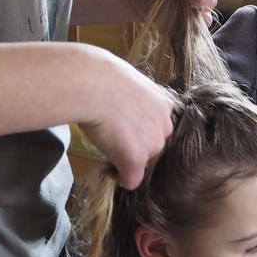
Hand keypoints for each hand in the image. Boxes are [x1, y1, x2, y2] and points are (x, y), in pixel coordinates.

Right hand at [77, 48, 174, 189]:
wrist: (92, 85)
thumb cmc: (102, 76)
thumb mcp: (128, 82)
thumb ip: (134, 97)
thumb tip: (121, 104)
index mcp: (164, 105)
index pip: (157, 126)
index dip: (140, 128)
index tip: (126, 125)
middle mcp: (164, 126)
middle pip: (153, 144)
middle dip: (137, 143)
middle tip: (115, 134)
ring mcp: (152, 144)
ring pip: (143, 161)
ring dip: (129, 157)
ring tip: (107, 144)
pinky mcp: (135, 160)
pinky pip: (131, 179)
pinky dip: (121, 177)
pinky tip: (111, 170)